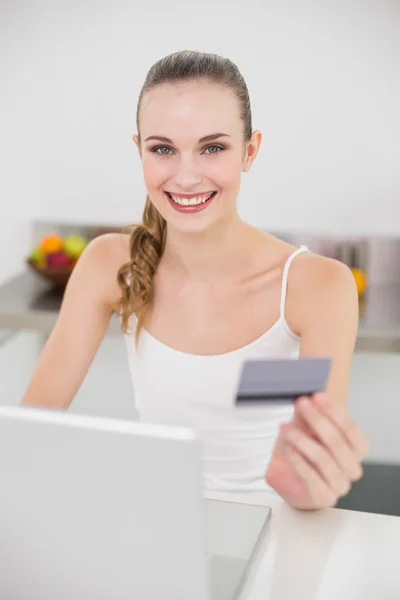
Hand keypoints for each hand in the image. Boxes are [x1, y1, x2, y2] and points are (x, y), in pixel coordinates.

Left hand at [265, 392, 369, 509]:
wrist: (294, 485)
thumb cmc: (304, 454)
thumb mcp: (305, 431)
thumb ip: (306, 417)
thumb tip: (305, 400)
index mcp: (356, 449)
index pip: (350, 429)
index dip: (334, 411)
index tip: (317, 396)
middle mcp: (352, 468)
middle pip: (337, 442)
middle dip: (317, 420)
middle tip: (302, 405)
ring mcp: (340, 485)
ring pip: (323, 459)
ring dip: (302, 440)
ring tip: (287, 429)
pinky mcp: (324, 496)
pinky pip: (311, 477)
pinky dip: (298, 460)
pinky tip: (288, 449)